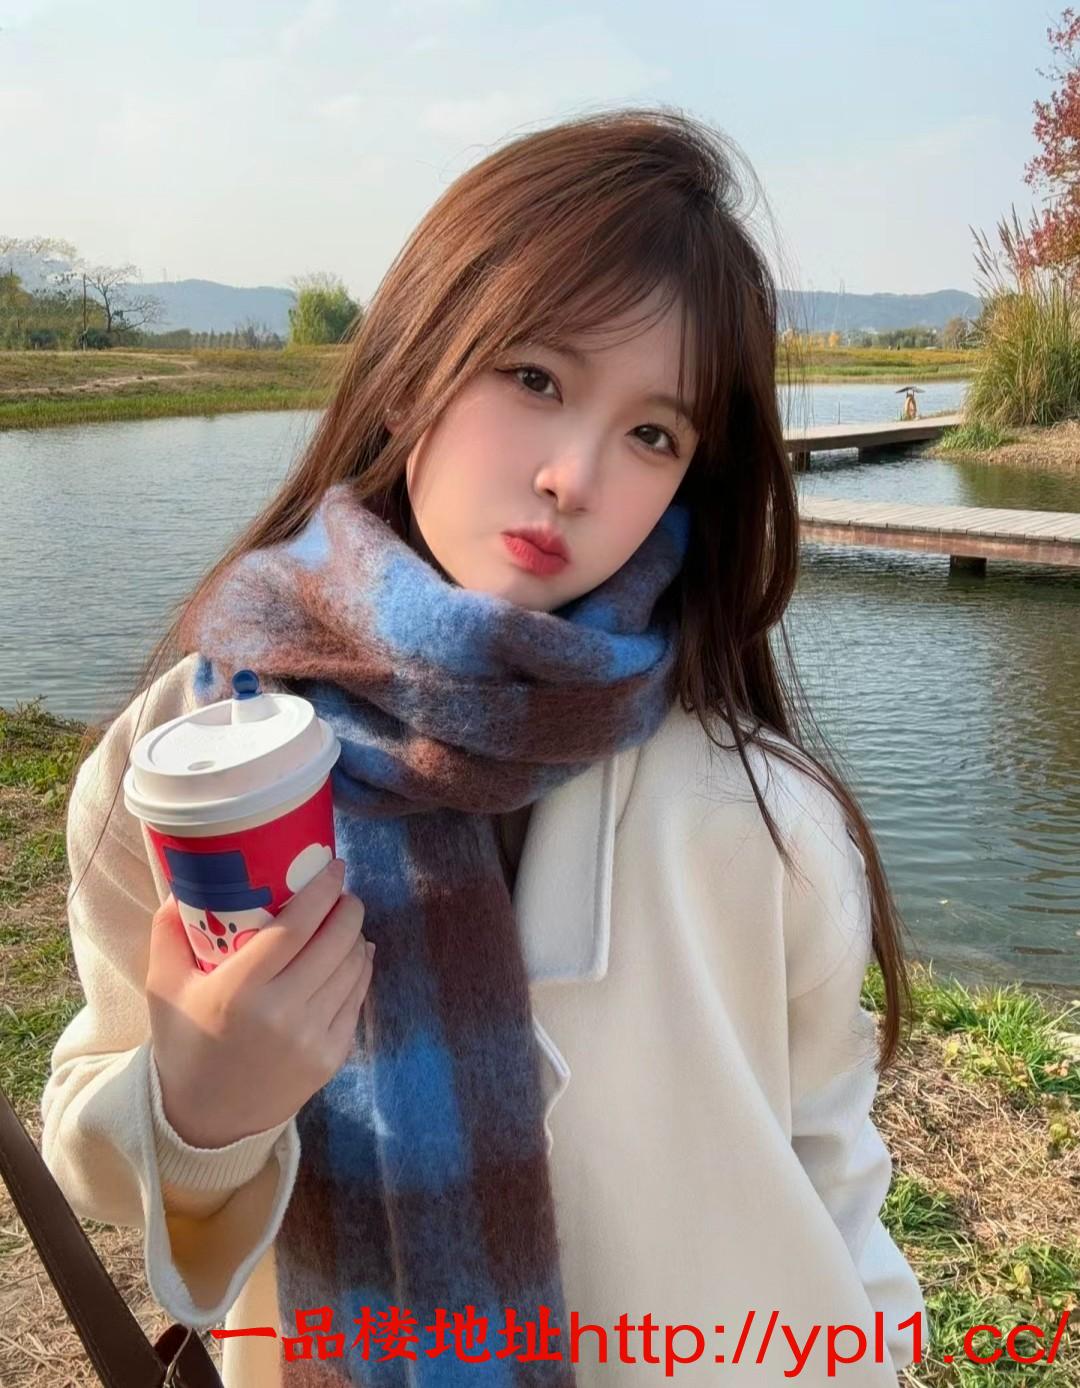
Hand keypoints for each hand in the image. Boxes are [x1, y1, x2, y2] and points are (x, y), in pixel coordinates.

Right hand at [146, 857, 373, 1147]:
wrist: (205, 1121)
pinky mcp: (332, 1057)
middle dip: (348, 908)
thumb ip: (168, 933)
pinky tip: (354, 956)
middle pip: (335, 941)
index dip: (322, 890)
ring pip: (353, 967)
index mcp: (239, 990)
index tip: (334, 867)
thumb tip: (184, 884)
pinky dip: (360, 970)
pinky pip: (358, 999)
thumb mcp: (163, 988)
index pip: (296, 926)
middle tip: (342, 892)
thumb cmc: (184, 1044)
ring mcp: (312, 1037)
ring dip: (356, 936)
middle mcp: (283, 1012)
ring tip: (346, 922)